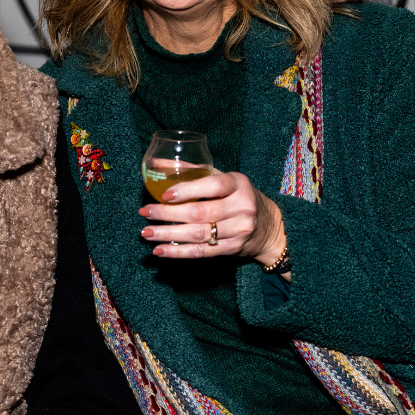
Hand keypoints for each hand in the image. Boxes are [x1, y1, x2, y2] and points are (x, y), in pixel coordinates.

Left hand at [139, 169, 285, 264]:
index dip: (188, 190)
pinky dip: (178, 252)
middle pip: (200, 213)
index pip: (214, 186)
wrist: (269, 226)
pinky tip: (160, 250)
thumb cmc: (239, 196)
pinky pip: (201, 252)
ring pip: (198, 235)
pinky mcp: (232, 249)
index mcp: (239, 185)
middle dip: (168, 214)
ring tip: (147, 233)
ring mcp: (238, 231)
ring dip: (168, 235)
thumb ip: (193, 170)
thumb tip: (157, 163)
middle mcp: (242, 208)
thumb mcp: (224, 179)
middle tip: (146, 212)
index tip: (165, 194)